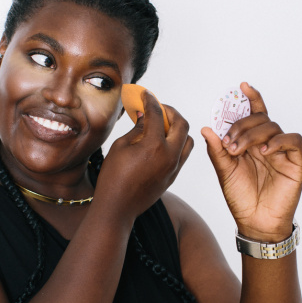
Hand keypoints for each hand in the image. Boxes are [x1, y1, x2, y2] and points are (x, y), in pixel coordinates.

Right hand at [99, 90, 193, 216]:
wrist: (118, 207)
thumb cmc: (113, 177)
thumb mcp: (120, 147)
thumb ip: (137, 129)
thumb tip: (145, 117)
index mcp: (154, 146)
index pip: (158, 115)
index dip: (151, 101)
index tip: (147, 95)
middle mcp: (169, 155)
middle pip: (182, 124)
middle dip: (171, 112)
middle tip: (160, 109)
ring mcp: (174, 167)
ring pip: (188, 140)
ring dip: (179, 129)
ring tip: (164, 126)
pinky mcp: (173, 176)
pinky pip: (183, 154)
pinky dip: (177, 143)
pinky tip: (162, 142)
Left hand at [201, 82, 301, 240]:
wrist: (255, 222)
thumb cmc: (241, 198)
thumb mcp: (224, 171)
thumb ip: (217, 150)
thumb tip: (207, 128)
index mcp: (251, 142)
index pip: (253, 114)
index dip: (250, 98)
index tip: (241, 86)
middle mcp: (267, 143)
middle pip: (260, 118)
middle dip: (242, 125)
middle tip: (229, 142)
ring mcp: (282, 151)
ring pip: (272, 126)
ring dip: (253, 134)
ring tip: (239, 150)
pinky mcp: (295, 161)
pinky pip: (292, 140)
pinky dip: (278, 140)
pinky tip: (264, 151)